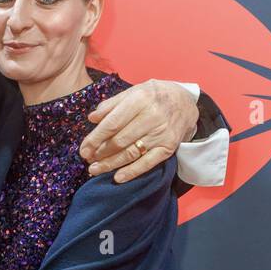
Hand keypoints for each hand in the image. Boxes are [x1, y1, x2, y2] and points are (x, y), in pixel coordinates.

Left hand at [79, 80, 198, 183]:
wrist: (186, 103)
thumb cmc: (155, 96)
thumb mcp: (134, 91)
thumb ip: (112, 104)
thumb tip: (92, 118)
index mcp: (140, 99)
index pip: (113, 123)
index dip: (95, 138)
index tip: (83, 149)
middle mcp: (152, 116)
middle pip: (120, 140)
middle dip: (101, 153)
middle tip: (88, 160)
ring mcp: (161, 133)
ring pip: (131, 153)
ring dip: (111, 164)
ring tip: (95, 169)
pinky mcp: (168, 147)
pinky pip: (147, 163)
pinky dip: (131, 172)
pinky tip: (117, 177)